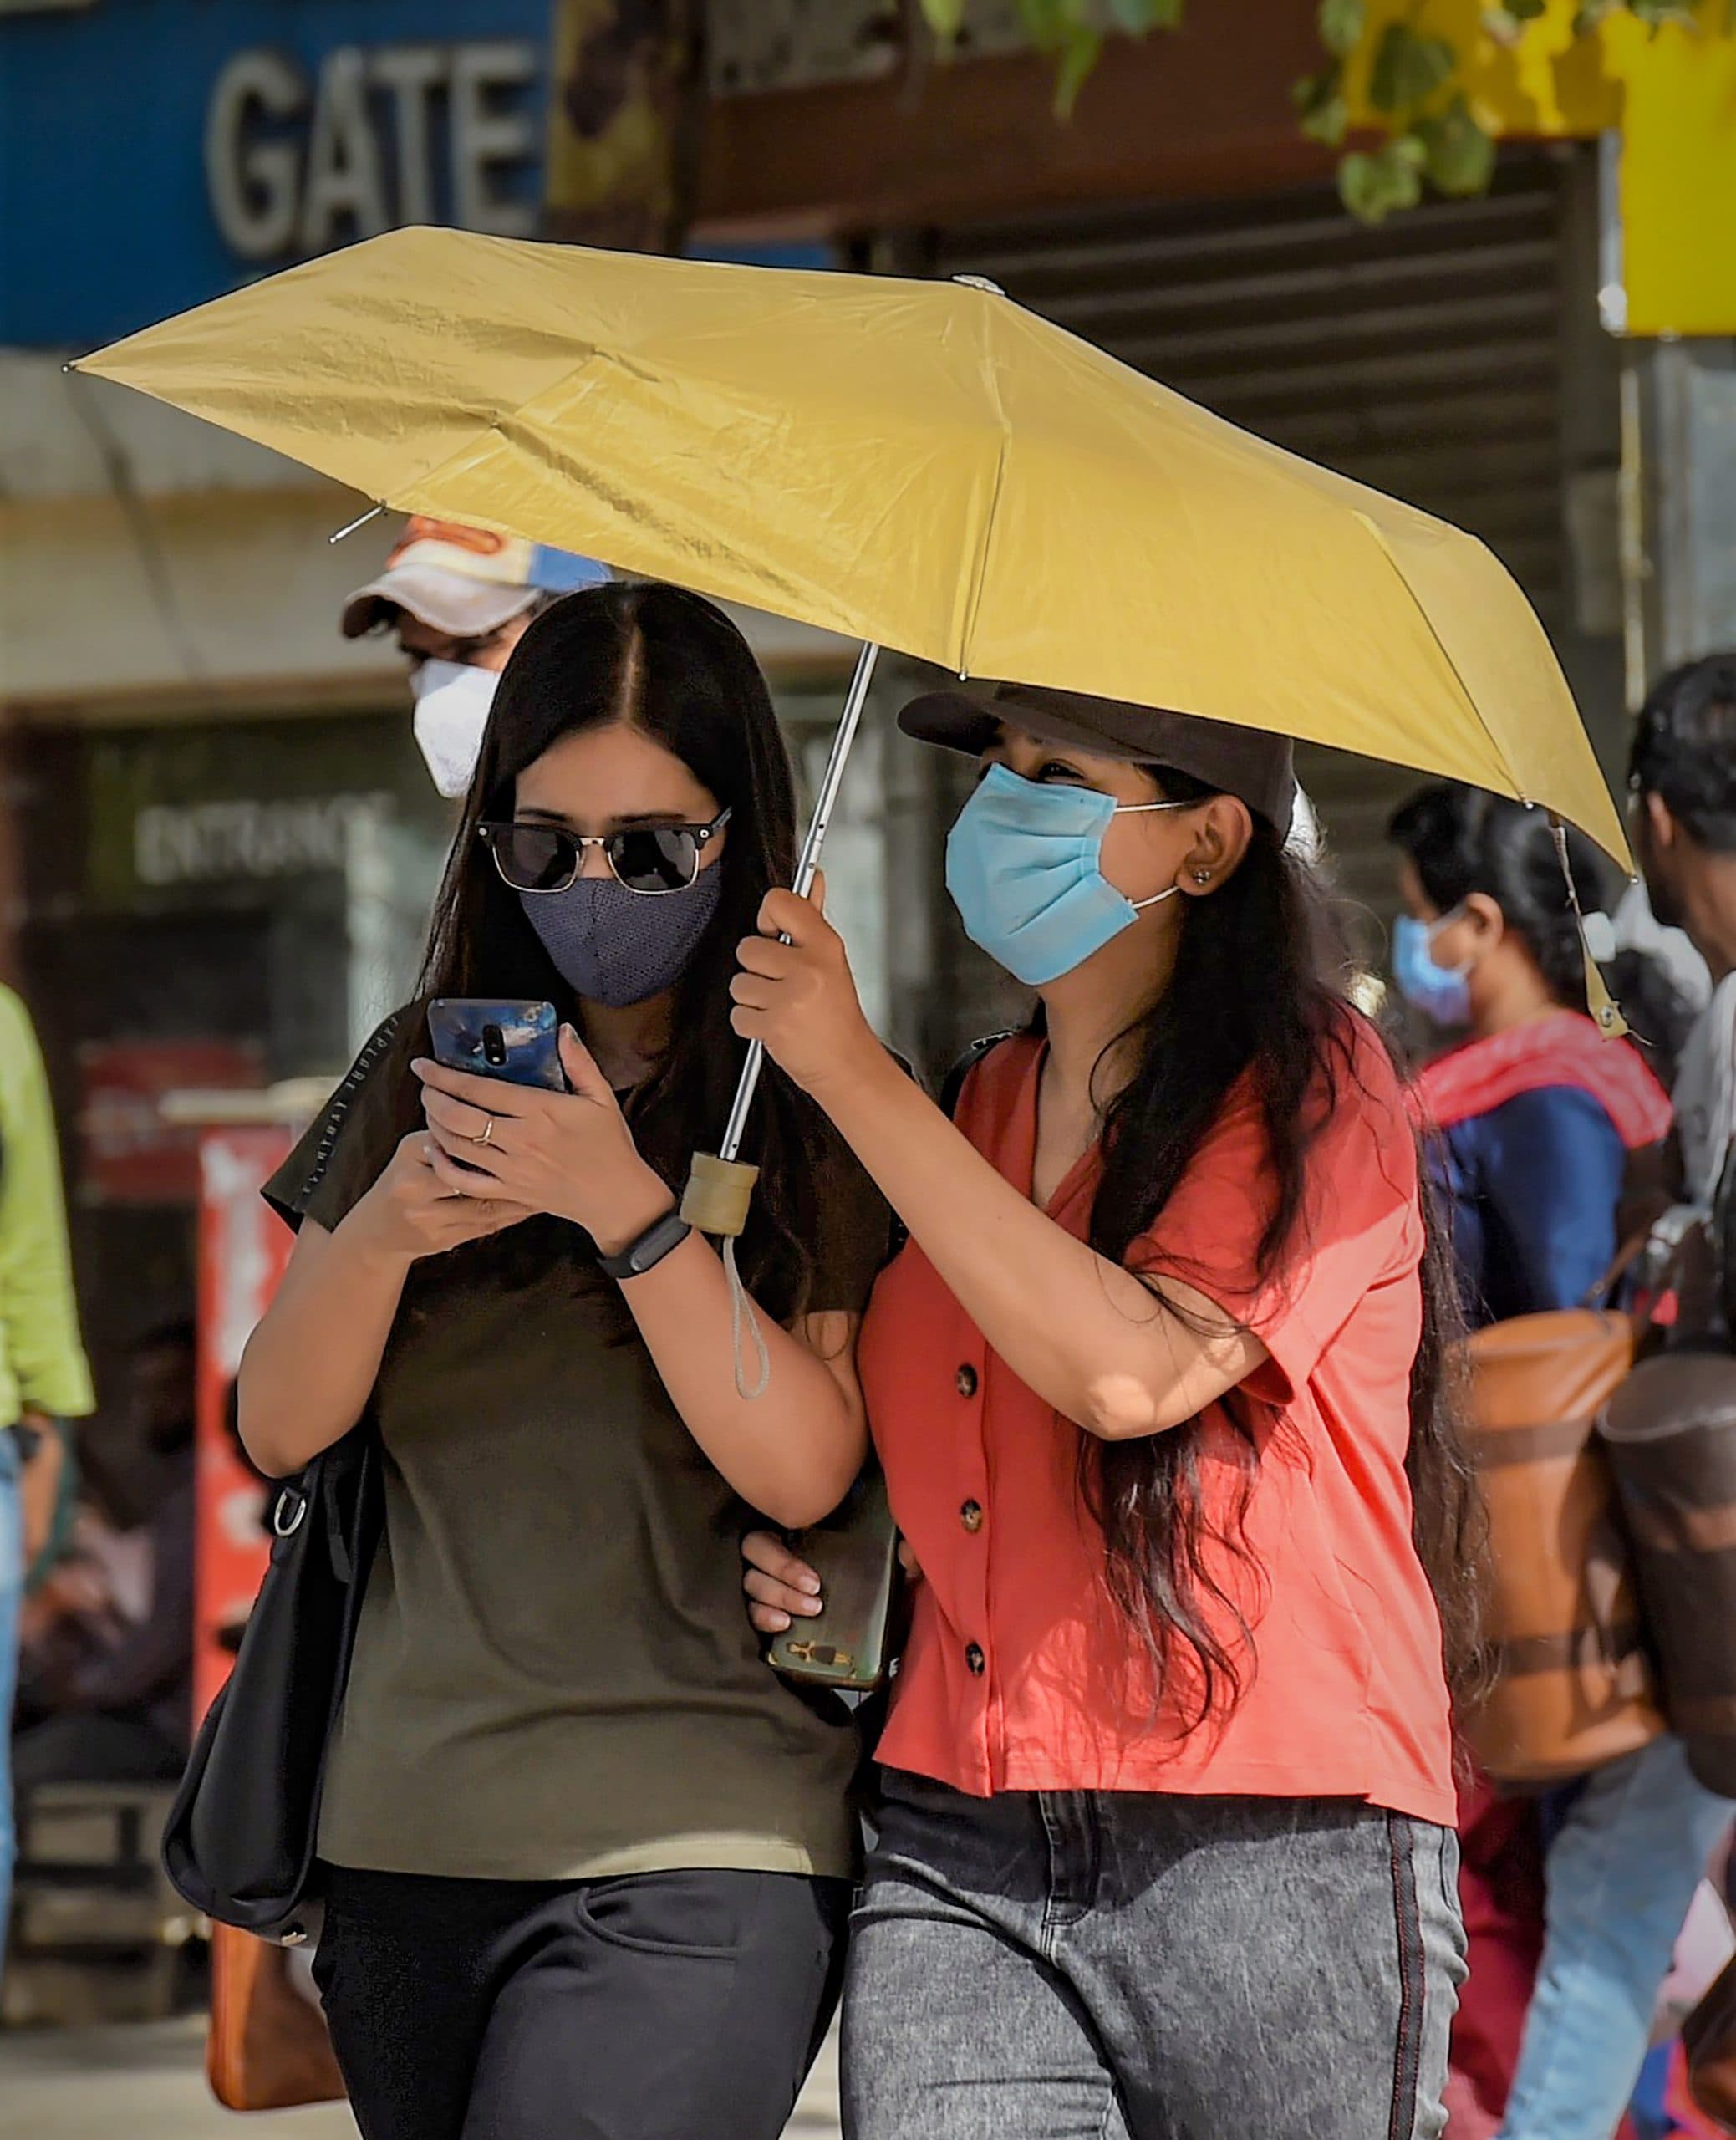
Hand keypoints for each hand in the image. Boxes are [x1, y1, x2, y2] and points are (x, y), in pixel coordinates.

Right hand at [344, 1130, 532, 1267]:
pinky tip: (530, 1203)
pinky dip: (512, 1214)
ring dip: (518, 1195)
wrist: (378, 1231)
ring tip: (544, 1181)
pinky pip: (486, 1226)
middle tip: (542, 1156)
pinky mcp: (443, 1239)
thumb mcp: (412, 1149)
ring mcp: (429, 1218)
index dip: (487, 1139)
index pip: (455, 1142)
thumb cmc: (402, 1182)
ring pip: (483, 1205)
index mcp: (410, 1156)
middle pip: (472, 1176)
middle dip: (509, 1169)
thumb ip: (442, 1135)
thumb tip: (486, 1114)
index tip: (518, 1128)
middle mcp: (416, 1189)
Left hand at [413, 1028, 669, 1253]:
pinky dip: (444, 1165)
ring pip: (457, 1145)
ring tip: (430, 1109)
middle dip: (433, 1098)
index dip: (445, 1076)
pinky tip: (436, 1150)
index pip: (480, 1089)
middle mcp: (521, 1140)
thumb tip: (563, 1031)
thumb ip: (579, 1062)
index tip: (425, 1065)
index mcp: (541, 1111)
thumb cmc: (609, 1146)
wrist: (615, 1196)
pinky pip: (466, 1181)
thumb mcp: (601, 1097)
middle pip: (459, 1117)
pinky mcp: (509, 1191)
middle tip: (425, 1085)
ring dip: (435, 1125)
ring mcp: (511, 1169)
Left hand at [730, 875, 880, 1100]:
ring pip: (739, 983)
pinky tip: (775, 1026)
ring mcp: (789, 998)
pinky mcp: (772, 1026)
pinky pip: (738, 1014)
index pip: (779, 902)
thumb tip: (813, 879)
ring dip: (753, 998)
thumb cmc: (837, 1014)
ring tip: (781, 1008)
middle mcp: (807, 968)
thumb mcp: (831, 961)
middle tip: (782, 984)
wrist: (846, 1063)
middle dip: (758, 968)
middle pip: (748, 947)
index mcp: (824, 945)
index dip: (769, 917)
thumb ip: (812, 918)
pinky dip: (750, 1023)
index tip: (776, 932)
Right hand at [742, 1527, 921, 1634]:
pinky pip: (748, 1612)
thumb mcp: (882, 1564)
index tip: (816, 1582)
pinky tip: (783, 1626)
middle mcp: (770, 1553)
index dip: (783, 1559)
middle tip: (816, 1596)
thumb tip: (909, 1556)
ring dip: (777, 1598)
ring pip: (751, 1584)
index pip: (768, 1535)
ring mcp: (760, 1582)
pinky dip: (762, 1618)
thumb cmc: (866, 1578)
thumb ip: (898, 1554)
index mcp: (792, 1532)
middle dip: (783, 1576)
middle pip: (754, 1556)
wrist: (863, 1619)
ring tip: (809, 1613)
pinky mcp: (759, 1610)